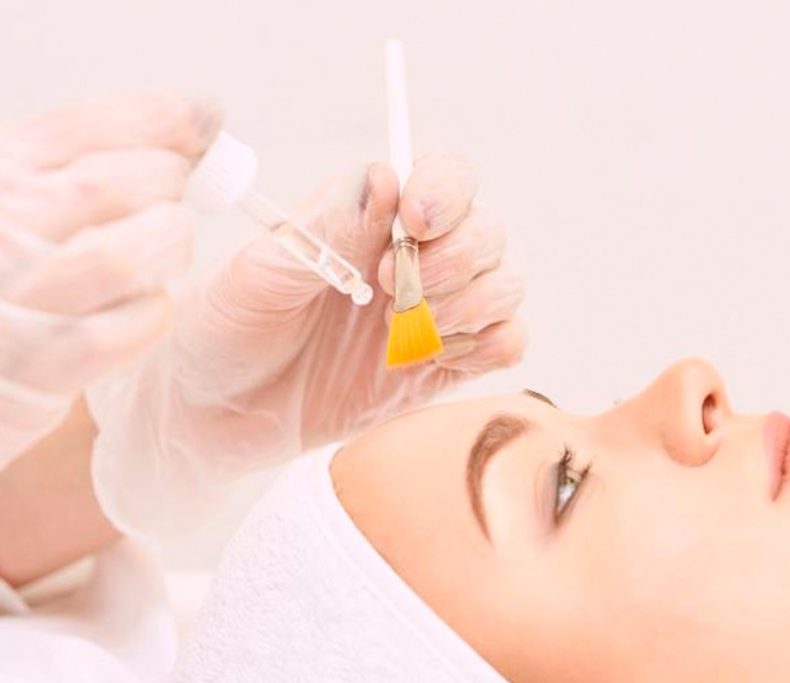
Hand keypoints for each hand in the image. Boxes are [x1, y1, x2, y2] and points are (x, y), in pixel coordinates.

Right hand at [0, 94, 221, 467]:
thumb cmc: (15, 275)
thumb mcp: (29, 200)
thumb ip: (90, 156)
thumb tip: (201, 115)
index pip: (83, 127)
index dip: (161, 119)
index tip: (207, 118)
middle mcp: (1, 231)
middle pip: (113, 186)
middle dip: (168, 188)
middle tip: (172, 204)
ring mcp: (17, 299)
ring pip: (126, 256)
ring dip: (167, 248)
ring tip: (163, 252)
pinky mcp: (42, 366)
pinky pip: (132, 324)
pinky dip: (153, 311)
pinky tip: (139, 308)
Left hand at [87, 153, 526, 538]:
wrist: (216, 418)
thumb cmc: (227, 330)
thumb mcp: (262, 273)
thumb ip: (329, 229)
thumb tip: (385, 180)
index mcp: (371, 217)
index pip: (446, 177)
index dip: (446, 191)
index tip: (415, 222)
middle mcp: (412, 257)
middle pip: (487, 229)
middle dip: (455, 258)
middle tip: (392, 291)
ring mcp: (433, 313)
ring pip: (505, 282)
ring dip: (470, 302)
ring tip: (401, 328)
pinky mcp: (443, 366)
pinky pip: (506, 343)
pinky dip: (489, 344)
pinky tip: (432, 356)